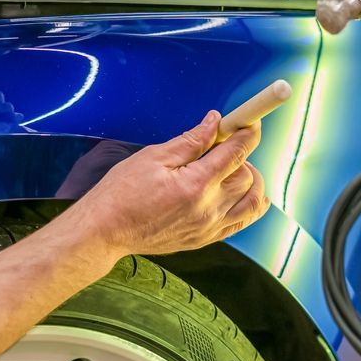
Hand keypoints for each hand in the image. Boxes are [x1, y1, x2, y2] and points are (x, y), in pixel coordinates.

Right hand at [74, 110, 269, 259]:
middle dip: (242, 155)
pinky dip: (251, 204)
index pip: (236, 153)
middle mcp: (208, 209)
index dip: (246, 133)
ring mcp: (209, 228)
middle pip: (247, 176)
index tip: (249, 122)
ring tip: (235, 168)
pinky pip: (242, 222)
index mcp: (195, 184)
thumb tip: (214, 123)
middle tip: (223, 145)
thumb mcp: (153, 157)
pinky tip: (244, 193)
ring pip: (253, 201)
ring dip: (253, 180)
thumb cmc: (122, 193)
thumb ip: (190, 140)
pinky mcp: (206, 239)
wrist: (106, 231)